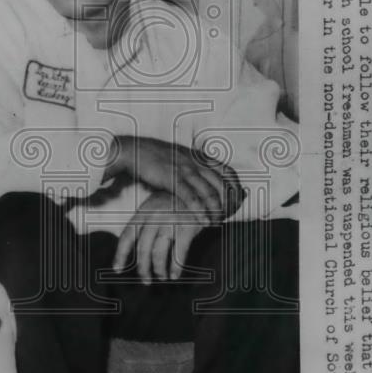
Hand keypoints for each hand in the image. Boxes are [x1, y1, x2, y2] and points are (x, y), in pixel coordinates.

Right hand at [112, 136, 242, 223]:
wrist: (134, 150)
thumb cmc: (155, 157)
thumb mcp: (180, 157)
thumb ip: (193, 166)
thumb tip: (204, 178)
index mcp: (199, 157)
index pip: (228, 171)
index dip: (236, 187)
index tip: (237, 201)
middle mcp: (196, 162)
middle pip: (223, 184)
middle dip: (230, 203)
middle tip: (230, 217)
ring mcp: (185, 170)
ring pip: (210, 193)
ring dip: (217, 210)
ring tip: (219, 223)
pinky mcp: (172, 180)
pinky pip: (192, 198)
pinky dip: (201, 212)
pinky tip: (205, 222)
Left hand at [113, 191, 204, 282]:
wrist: (200, 192)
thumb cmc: (175, 203)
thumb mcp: (155, 206)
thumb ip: (145, 223)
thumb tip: (137, 250)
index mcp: (143, 212)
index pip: (127, 236)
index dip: (120, 255)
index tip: (117, 269)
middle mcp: (154, 217)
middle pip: (142, 249)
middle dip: (143, 268)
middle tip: (145, 281)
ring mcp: (170, 222)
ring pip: (158, 253)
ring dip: (158, 270)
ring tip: (161, 278)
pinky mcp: (187, 228)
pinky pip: (178, 253)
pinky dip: (175, 267)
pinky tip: (174, 276)